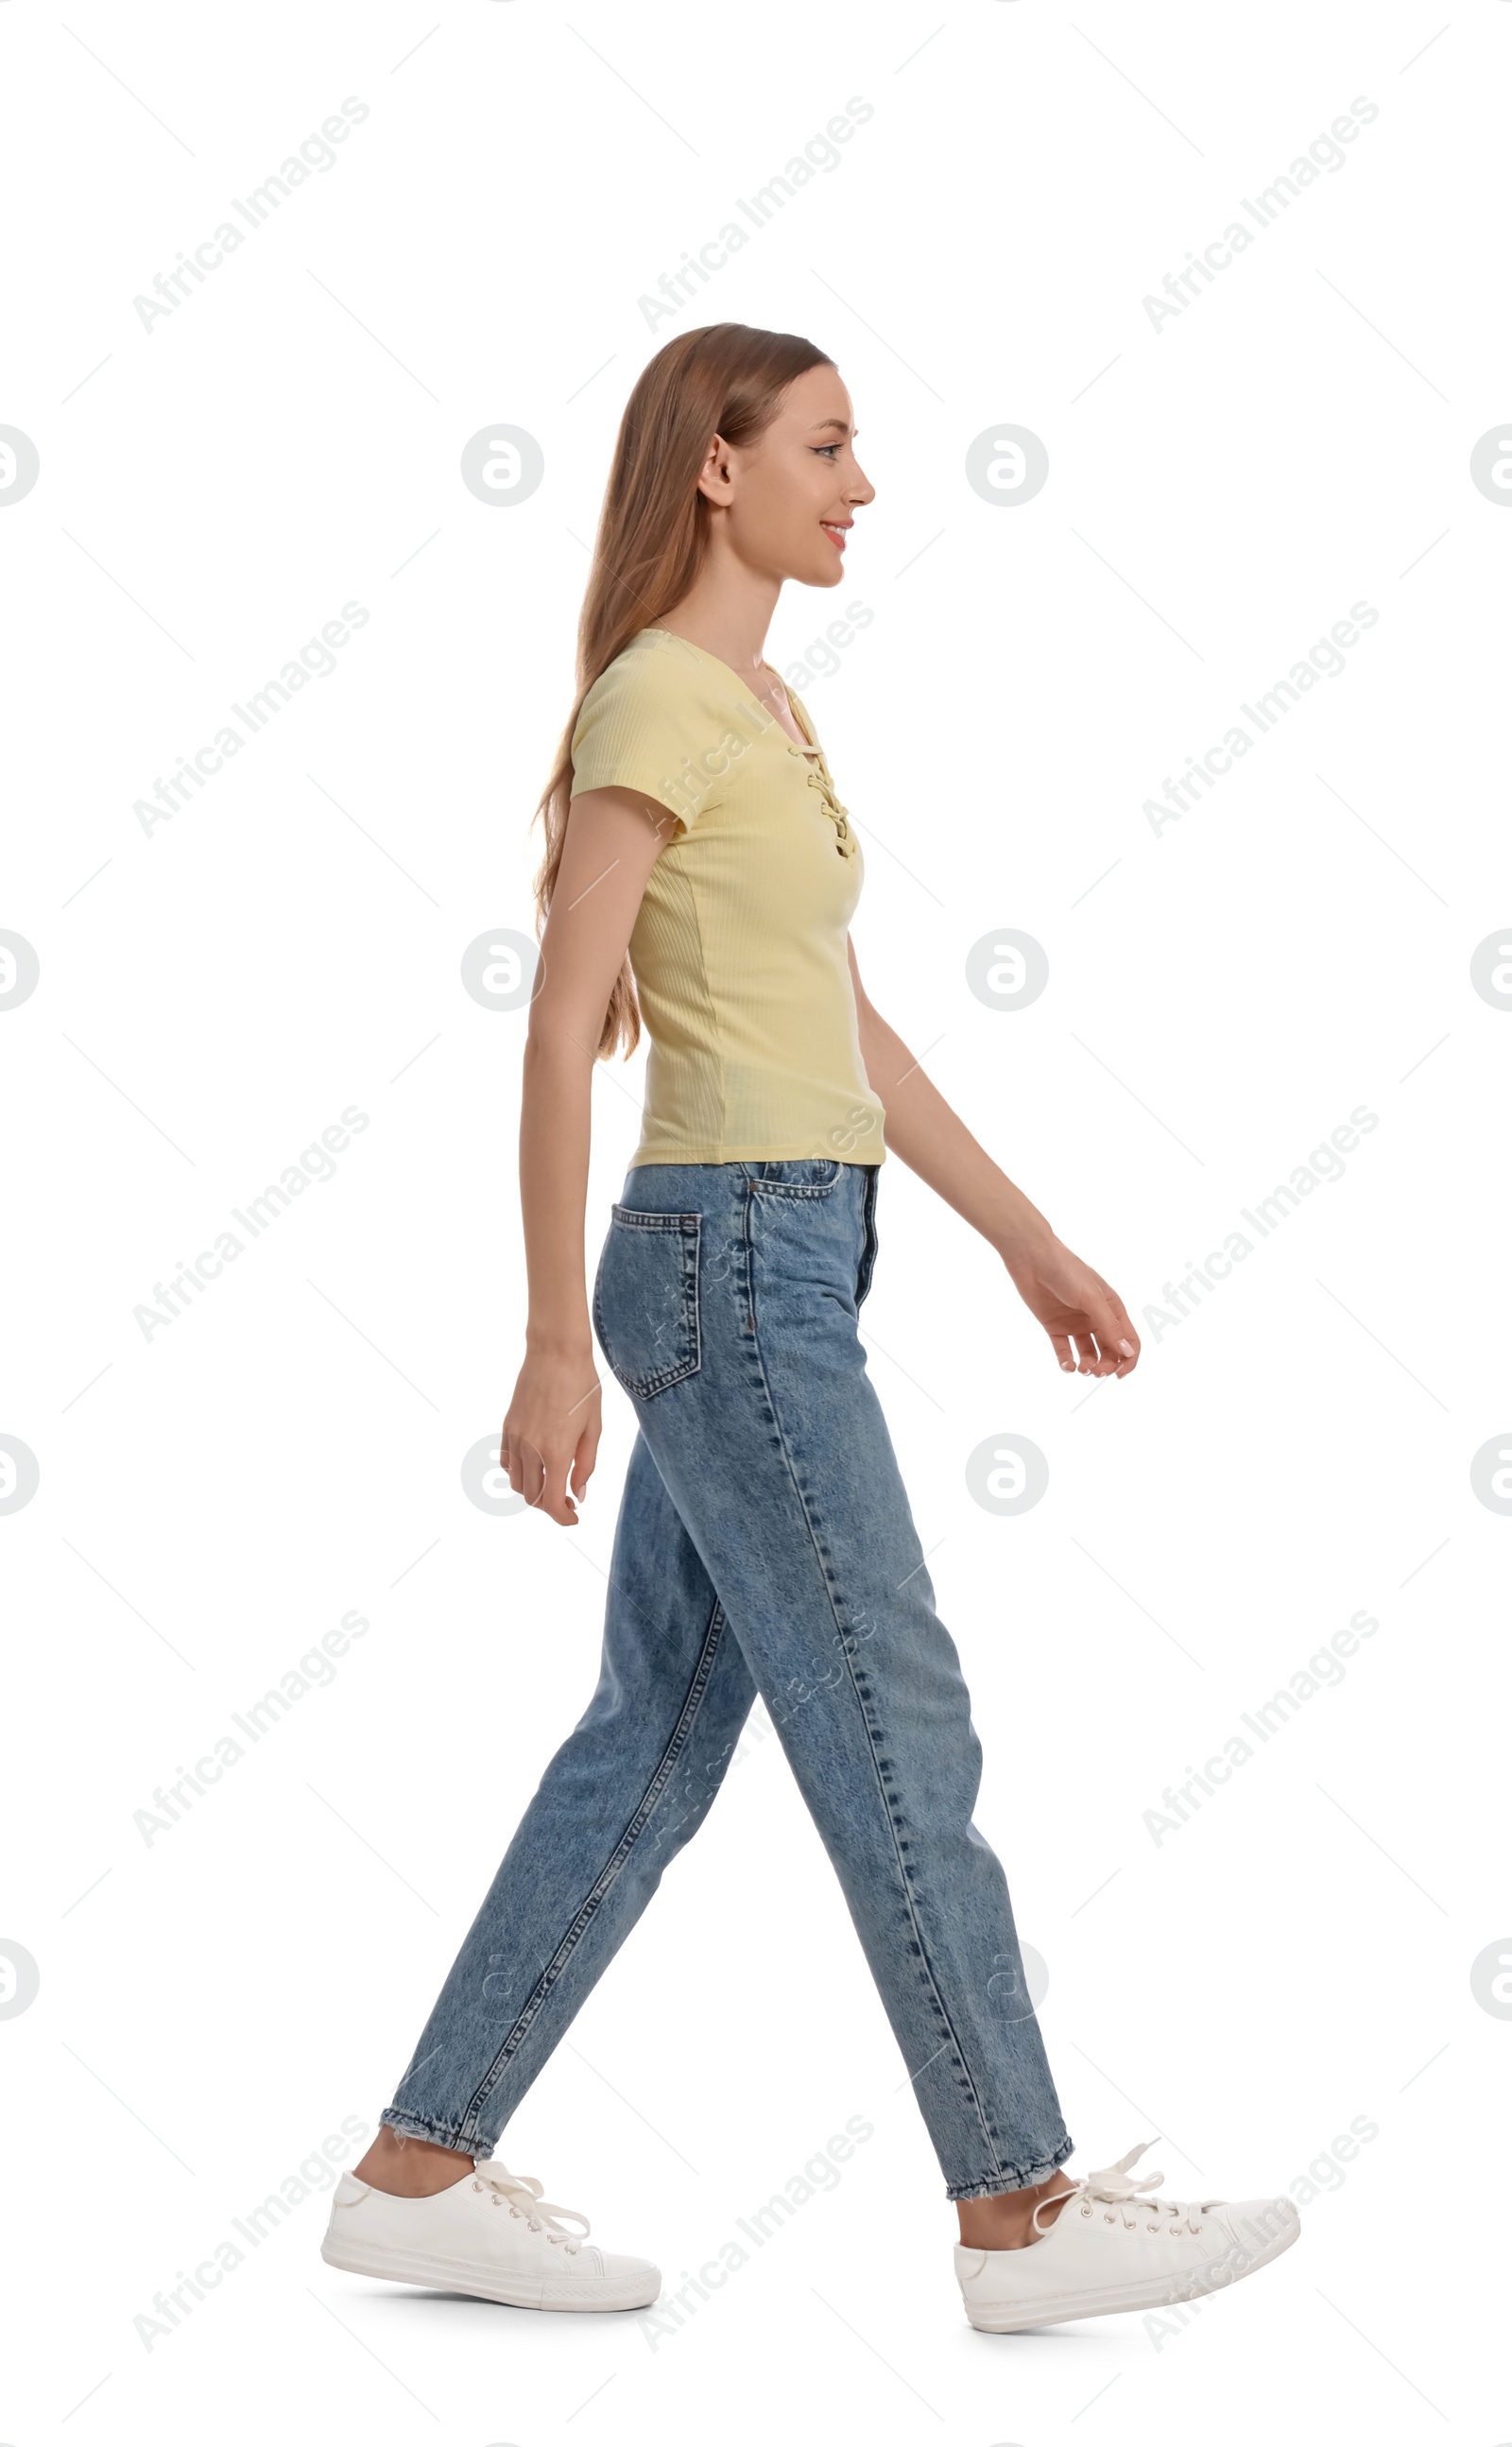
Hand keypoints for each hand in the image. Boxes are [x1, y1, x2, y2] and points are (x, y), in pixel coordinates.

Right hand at [501, 1344, 601, 1524]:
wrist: (556, 1352)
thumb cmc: (583, 1386)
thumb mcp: (594, 1428)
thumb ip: (586, 1465)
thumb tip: (579, 1494)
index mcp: (556, 1452)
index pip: (551, 1502)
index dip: (562, 1518)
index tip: (574, 1518)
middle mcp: (531, 1449)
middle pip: (532, 1496)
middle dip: (550, 1505)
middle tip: (569, 1500)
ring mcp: (516, 1437)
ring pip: (516, 1482)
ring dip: (533, 1491)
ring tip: (552, 1483)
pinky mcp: (508, 1426)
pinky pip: (506, 1462)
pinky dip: (519, 1472)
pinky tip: (535, 1465)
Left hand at [1002, 1235, 1140, 1376]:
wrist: (1032, 1258)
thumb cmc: (1067, 1271)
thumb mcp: (1091, 1298)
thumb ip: (1109, 1326)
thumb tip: (1127, 1353)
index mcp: (1112, 1308)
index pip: (1128, 1340)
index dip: (1128, 1359)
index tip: (1120, 1374)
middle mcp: (1096, 1317)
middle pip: (1109, 1351)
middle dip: (1106, 1365)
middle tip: (1096, 1371)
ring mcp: (1075, 1323)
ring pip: (1088, 1353)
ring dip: (1089, 1365)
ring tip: (1082, 1368)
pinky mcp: (1055, 1327)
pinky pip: (1064, 1350)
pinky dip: (1067, 1362)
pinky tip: (1067, 1366)